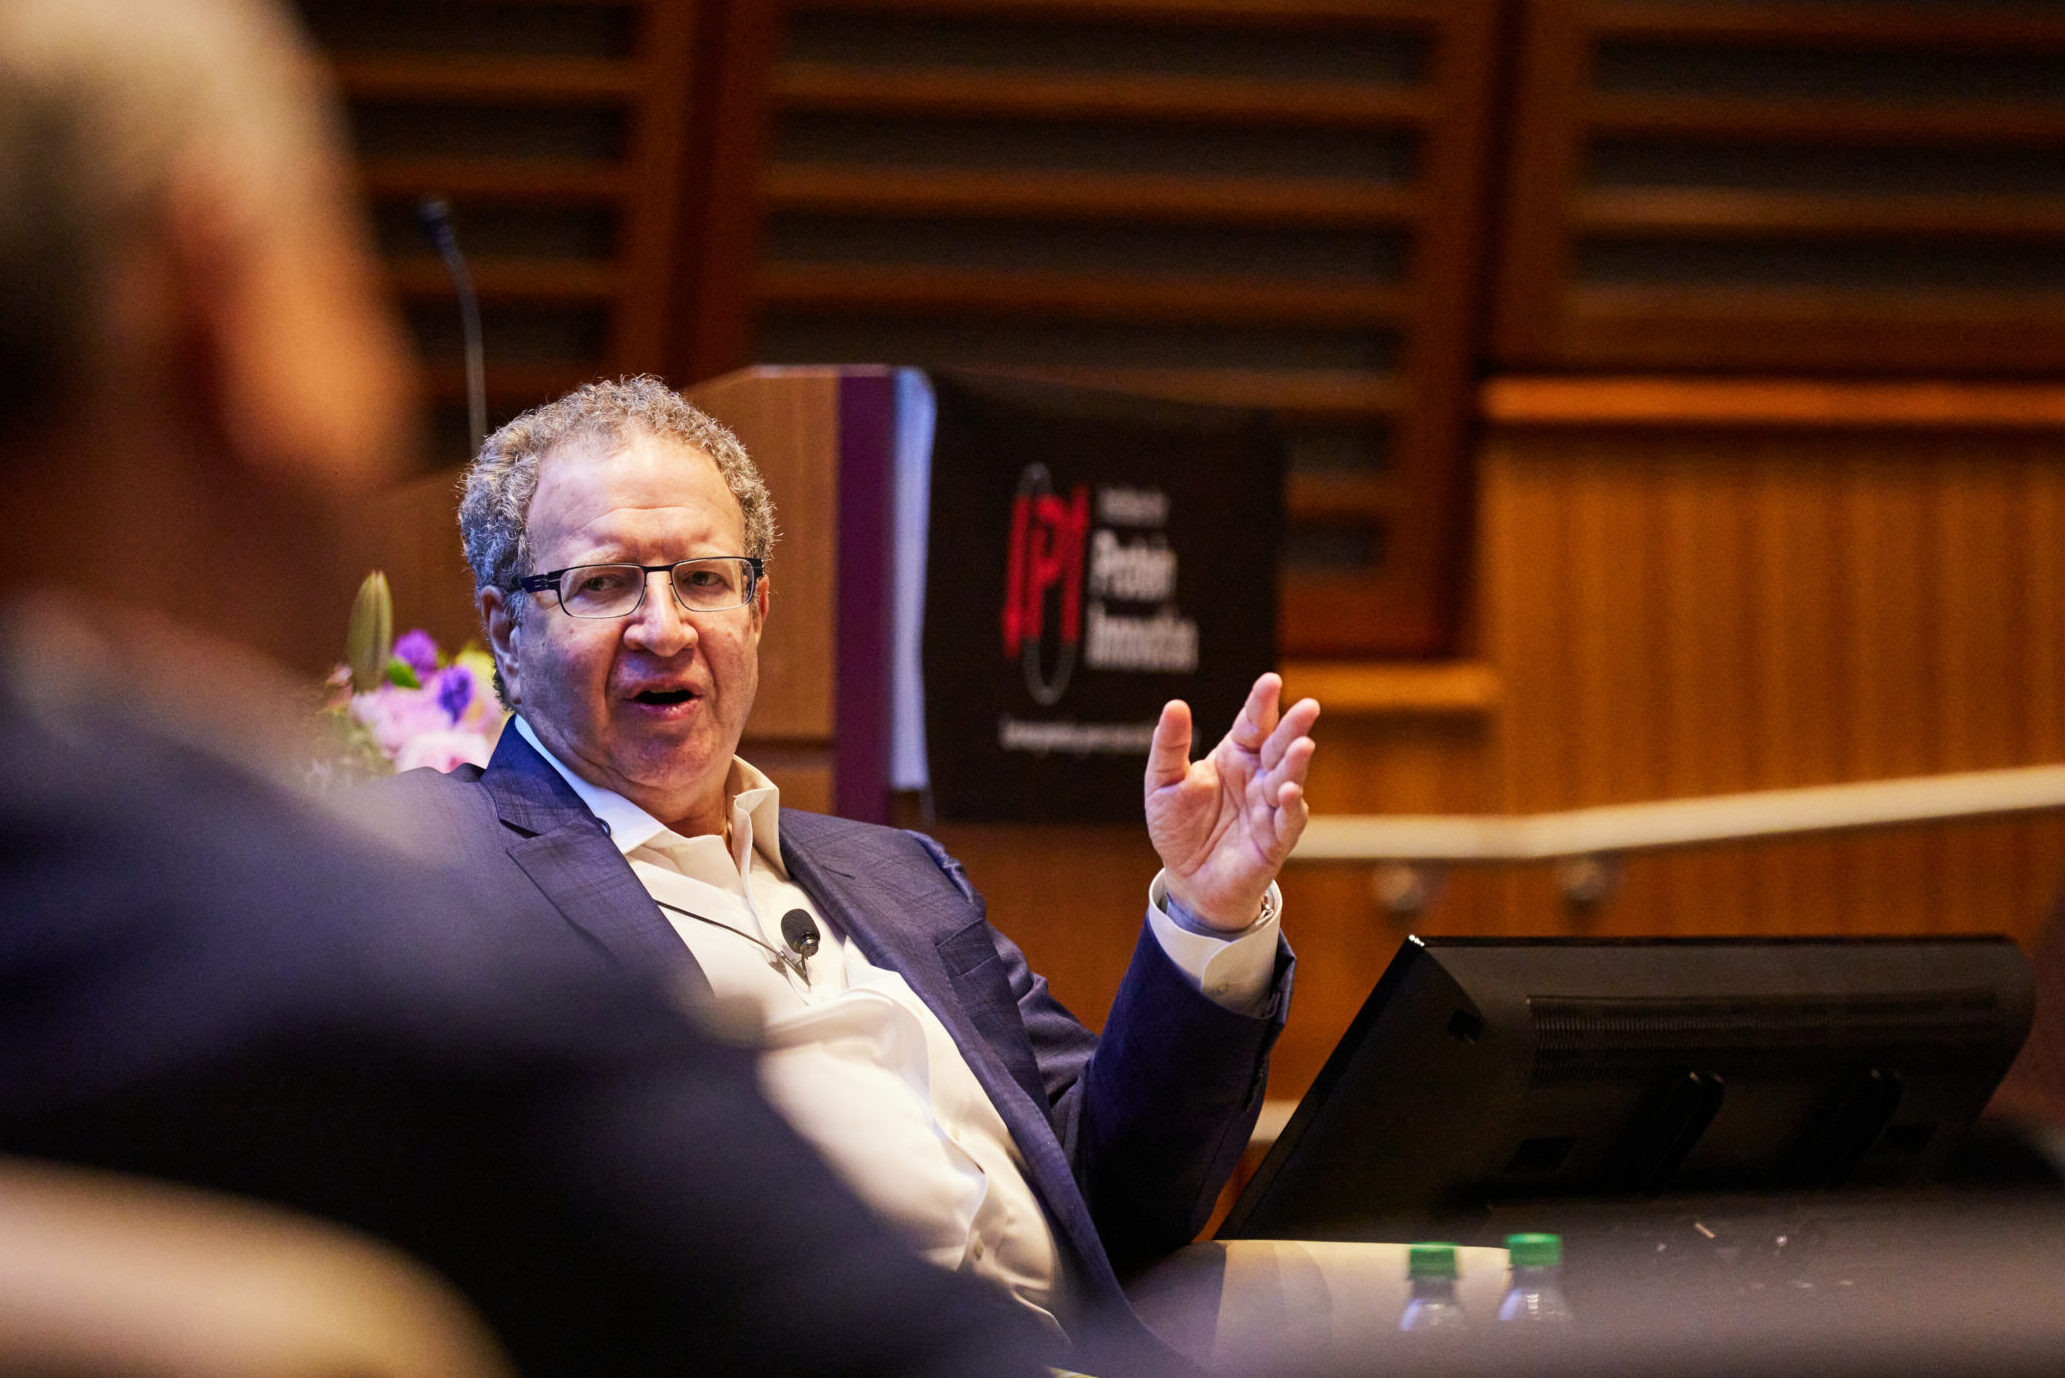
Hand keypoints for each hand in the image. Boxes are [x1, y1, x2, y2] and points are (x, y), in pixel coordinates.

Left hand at [1144, 673, 1319, 930]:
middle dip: (1293, 726)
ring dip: (1296, 763)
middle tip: (1308, 706)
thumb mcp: (1164, 782)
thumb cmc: (1179, 827)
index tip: (1271, 682)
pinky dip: (1290, 806)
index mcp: (1235, 755)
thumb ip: (1170, 745)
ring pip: (1288, 779)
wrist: (1187, 879)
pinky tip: (1287, 792)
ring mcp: (1270, 806)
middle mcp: (1258, 776)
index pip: (1252, 723)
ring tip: (1303, 745)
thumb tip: (1175, 705)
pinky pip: (1287, 821)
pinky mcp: (1275, 839)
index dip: (1262, 703)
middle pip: (1278, 746)